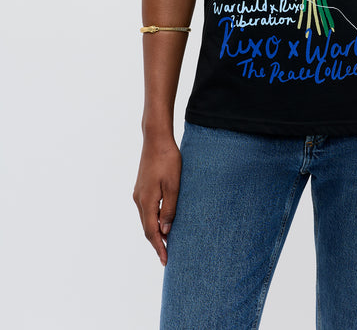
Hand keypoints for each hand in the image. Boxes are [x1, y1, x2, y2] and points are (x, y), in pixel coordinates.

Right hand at [133, 136, 181, 264]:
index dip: (159, 247)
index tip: (165, 261)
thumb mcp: (174, 185)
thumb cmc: (168, 160)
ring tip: (166, 243)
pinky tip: (162, 221)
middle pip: (146, 228)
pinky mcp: (141, 187)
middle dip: (156, 243)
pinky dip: (153, 220)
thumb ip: (169, 209)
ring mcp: (138, 193)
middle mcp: (139, 199)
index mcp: (146, 201)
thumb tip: (164, 231)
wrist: (156, 139)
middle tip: (167, 257)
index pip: (151, 232)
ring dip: (155, 232)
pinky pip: (146, 209)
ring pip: (146, 219)